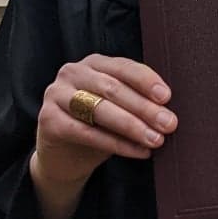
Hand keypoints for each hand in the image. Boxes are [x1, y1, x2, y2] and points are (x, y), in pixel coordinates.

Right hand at [33, 54, 176, 194]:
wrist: (63, 155)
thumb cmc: (98, 125)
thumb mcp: (118, 107)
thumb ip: (137, 100)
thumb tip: (168, 110)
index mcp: (94, 63)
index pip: (123, 67)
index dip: (146, 81)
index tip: (167, 97)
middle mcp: (72, 73)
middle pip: (113, 89)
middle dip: (145, 108)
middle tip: (169, 123)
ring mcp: (57, 95)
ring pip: (100, 110)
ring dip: (132, 126)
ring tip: (156, 139)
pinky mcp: (48, 120)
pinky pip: (87, 133)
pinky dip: (117, 144)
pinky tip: (139, 152)